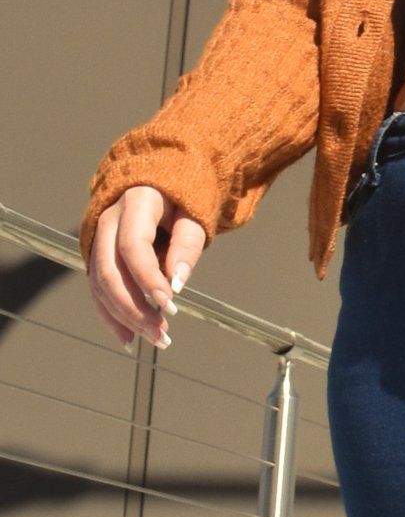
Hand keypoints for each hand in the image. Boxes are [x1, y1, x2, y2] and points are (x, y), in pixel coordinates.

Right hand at [87, 186, 207, 350]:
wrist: (159, 177)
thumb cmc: (182, 194)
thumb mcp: (194, 213)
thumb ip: (187, 245)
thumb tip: (177, 284)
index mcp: (135, 203)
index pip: (133, 247)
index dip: (148, 279)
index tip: (170, 306)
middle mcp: (108, 220)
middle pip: (110, 271)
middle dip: (134, 307)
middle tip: (162, 333)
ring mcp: (97, 237)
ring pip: (100, 284)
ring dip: (124, 317)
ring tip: (154, 339)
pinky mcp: (97, 253)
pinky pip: (98, 287)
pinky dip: (111, 314)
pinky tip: (128, 337)